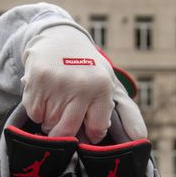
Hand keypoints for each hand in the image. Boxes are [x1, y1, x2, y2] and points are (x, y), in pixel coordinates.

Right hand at [22, 25, 145, 141]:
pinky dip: (37, 111)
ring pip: (48, 124)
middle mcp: (81, 85)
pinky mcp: (37, 80)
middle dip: (64, 134)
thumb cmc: (86, 68)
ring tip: (56, 102)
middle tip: (65, 122)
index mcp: (102, 87)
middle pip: (67, 131)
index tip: (87, 129)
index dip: (91, 134)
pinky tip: (45, 95)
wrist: (58, 37)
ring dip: (50, 121)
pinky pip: (34, 114)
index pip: (96, 130)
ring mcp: (57, 83)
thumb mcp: (108, 83)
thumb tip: (140, 138)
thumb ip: (126, 112)